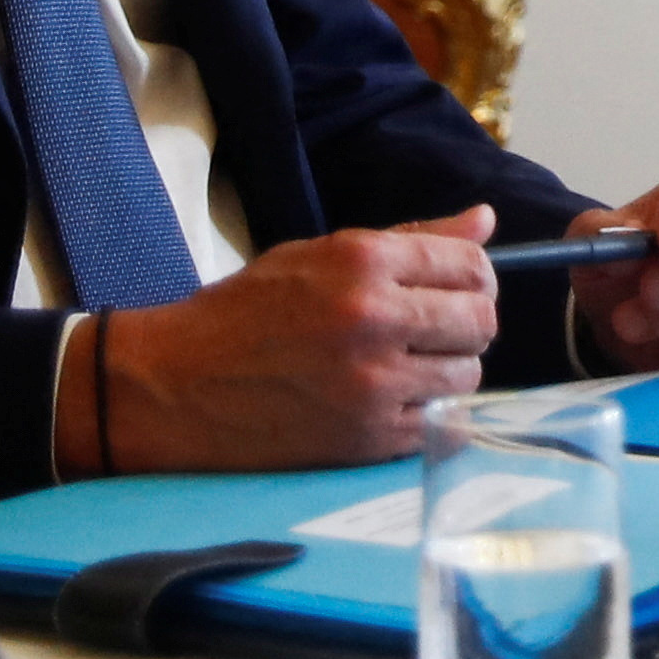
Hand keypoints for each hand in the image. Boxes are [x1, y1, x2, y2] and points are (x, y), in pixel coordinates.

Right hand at [67, 209, 499, 476]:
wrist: (173, 386)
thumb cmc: (243, 315)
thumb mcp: (316, 255)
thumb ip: (409, 239)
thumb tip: (485, 220)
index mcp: (362, 262)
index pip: (471, 264)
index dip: (473, 276)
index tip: (455, 288)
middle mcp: (373, 318)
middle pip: (481, 320)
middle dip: (468, 322)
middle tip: (437, 329)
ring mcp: (373, 383)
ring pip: (468, 374)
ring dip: (449, 369)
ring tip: (408, 364)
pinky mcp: (367, 438)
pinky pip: (439, 422)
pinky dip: (425, 412)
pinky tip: (390, 399)